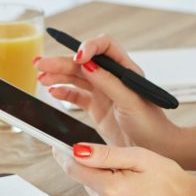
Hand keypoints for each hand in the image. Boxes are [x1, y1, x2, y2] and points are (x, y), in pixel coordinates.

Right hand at [35, 34, 178, 150]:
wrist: (155, 149)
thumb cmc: (151, 124)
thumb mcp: (131, 102)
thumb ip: (110, 83)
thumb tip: (88, 64)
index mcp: (126, 70)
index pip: (105, 46)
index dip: (89, 47)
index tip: (77, 57)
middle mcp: (113, 77)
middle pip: (83, 62)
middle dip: (62, 61)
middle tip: (41, 63)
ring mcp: (103, 92)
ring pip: (76, 77)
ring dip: (58, 75)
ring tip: (41, 76)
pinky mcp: (96, 107)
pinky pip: (76, 95)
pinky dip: (63, 92)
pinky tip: (52, 90)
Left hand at [54, 143, 195, 195]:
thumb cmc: (169, 180)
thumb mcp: (139, 157)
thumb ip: (106, 154)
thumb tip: (78, 150)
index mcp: (112, 189)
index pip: (74, 169)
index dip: (64, 154)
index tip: (57, 144)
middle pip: (85, 179)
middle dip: (96, 167)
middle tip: (122, 162)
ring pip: (94, 190)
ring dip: (105, 180)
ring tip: (132, 178)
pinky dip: (111, 193)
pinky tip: (131, 190)